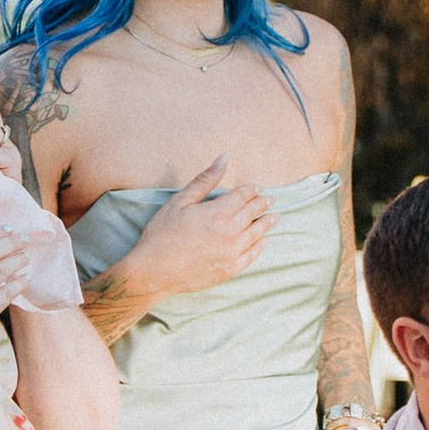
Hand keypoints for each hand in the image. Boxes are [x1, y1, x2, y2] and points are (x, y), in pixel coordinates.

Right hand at [123, 156, 270, 302]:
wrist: (154, 272)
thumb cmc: (162, 234)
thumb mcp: (180, 201)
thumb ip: (205, 180)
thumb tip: (224, 158)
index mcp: (218, 212)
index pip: (243, 196)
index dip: (252, 190)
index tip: (257, 187)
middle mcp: (230, 232)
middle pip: (253, 213)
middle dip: (262, 204)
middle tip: (270, 199)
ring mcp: (232, 253)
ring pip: (256, 234)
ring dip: (266, 223)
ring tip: (274, 217)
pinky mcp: (229, 270)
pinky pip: (251, 256)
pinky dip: (259, 246)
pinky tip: (262, 241)